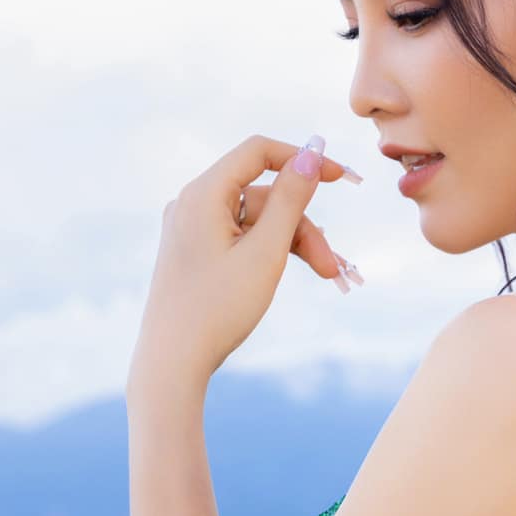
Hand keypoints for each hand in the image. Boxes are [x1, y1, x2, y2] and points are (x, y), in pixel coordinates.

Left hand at [127, 131, 363, 391]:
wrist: (173, 362)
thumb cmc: (217, 308)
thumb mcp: (265, 252)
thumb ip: (291, 200)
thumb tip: (311, 153)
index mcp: (203, 194)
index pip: (258, 153)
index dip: (302, 159)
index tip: (341, 178)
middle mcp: (192, 204)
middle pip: (263, 195)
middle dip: (303, 226)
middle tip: (332, 267)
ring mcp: (192, 229)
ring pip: (256, 221)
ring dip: (292, 244)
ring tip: (324, 276)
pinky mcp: (195, 253)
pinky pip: (241, 238)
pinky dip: (269, 252)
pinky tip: (286, 273)